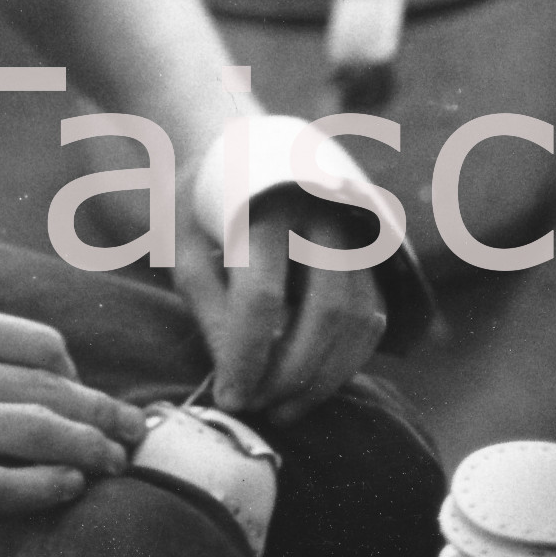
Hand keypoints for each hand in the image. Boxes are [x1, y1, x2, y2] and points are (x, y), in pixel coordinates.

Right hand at [0, 296, 147, 518]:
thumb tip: (54, 367)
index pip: (41, 346)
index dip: (78, 374)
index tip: (86, 395)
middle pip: (50, 390)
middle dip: (104, 414)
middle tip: (135, 433)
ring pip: (34, 433)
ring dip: (89, 448)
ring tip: (115, 462)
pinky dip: (42, 486)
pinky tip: (70, 486)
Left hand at [173, 192, 389, 420]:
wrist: (243, 148)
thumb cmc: (202, 204)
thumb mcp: (183, 247)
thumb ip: (209, 310)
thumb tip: (235, 382)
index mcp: (265, 204)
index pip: (262, 296)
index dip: (247, 357)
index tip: (232, 399)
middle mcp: (323, 212)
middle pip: (327, 311)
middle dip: (293, 375)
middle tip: (260, 408)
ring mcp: (355, 231)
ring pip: (360, 319)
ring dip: (325, 377)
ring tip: (283, 408)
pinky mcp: (371, 253)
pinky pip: (372, 317)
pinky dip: (346, 360)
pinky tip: (309, 385)